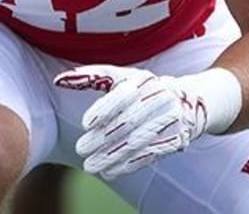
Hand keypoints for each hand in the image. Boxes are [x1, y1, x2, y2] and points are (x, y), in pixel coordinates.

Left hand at [54, 65, 210, 179]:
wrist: (190, 100)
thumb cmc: (143, 87)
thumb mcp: (120, 78)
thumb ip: (90, 77)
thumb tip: (58, 80)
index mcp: (143, 81)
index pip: (122, 95)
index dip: (104, 109)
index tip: (85, 124)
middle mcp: (159, 99)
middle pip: (129, 122)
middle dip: (103, 138)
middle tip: (81, 149)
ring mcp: (170, 120)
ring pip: (138, 141)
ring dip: (113, 156)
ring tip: (91, 166)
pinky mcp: (176, 140)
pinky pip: (151, 155)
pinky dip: (129, 165)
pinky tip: (110, 172)